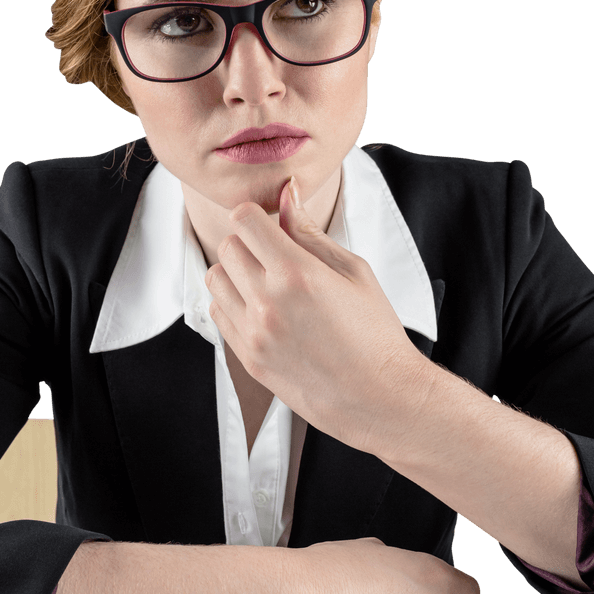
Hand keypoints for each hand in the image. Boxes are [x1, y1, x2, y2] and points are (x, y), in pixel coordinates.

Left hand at [205, 176, 430, 452]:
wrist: (379, 396)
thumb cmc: (375, 333)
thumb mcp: (353, 271)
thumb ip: (310, 233)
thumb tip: (286, 196)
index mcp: (296, 274)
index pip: (244, 220)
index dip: (256, 214)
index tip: (270, 223)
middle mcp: (267, 303)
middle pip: (228, 246)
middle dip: (248, 242)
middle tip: (274, 254)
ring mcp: (253, 333)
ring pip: (214, 279)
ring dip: (235, 272)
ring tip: (265, 282)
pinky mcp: (248, 358)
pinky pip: (218, 313)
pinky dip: (233, 302)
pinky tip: (261, 307)